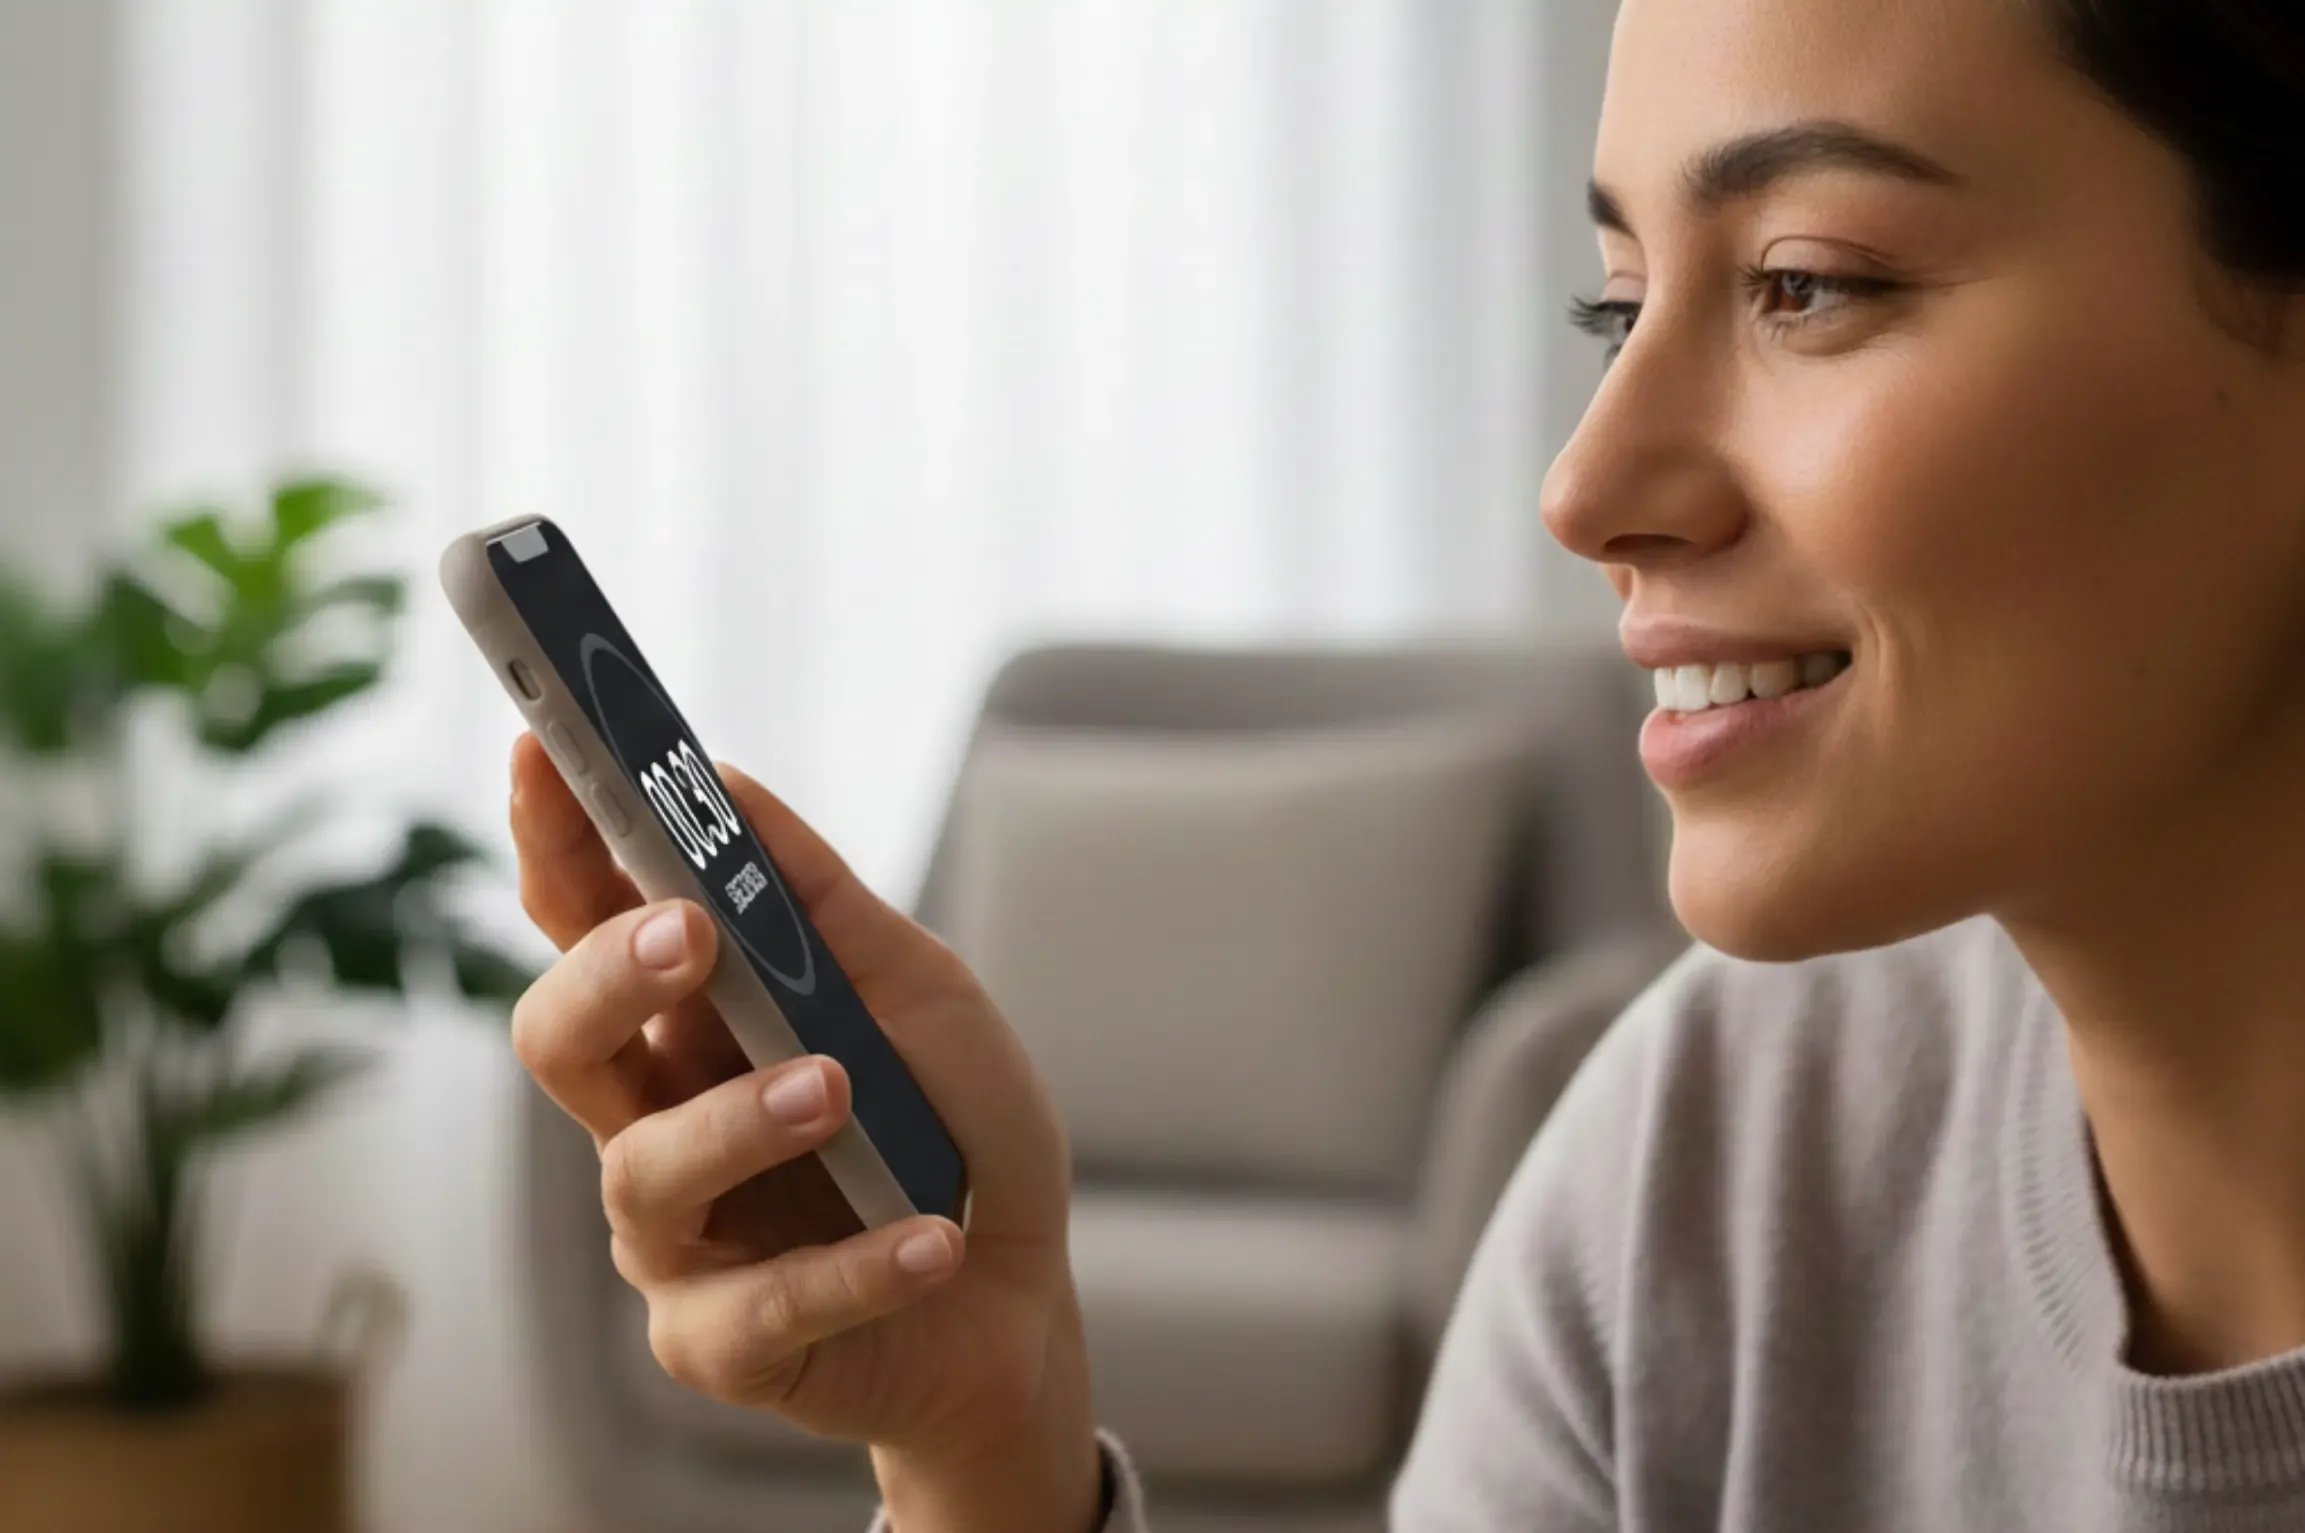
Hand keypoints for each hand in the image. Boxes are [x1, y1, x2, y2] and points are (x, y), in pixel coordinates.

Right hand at [504, 731, 1089, 1474]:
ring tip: (834, 1088)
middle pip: (557, 1040)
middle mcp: (654, 1120)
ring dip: (738, 1119)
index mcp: (687, 1023)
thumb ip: (819, 902)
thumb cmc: (953, 1130)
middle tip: (688, 933)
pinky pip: (761, 1306)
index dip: (551, 841)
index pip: (585, 922)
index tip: (540, 751)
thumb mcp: (917, 993)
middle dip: (604, 977)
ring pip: (646, 1170)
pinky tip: (932, 1241)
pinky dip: (855, 1266)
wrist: (1017, 1301)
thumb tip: (722, 779)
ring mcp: (675, 1238)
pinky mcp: (719, 1343)